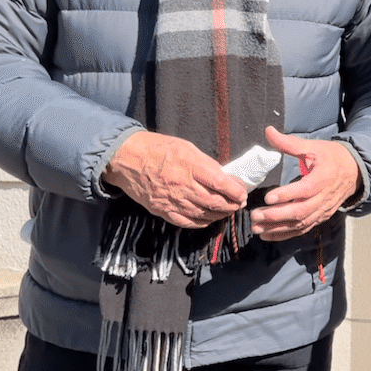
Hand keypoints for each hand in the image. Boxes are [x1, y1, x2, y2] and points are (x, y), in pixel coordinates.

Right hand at [103, 131, 247, 227]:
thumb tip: (224, 177)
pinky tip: (210, 218)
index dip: (235, 191)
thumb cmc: (158, 149)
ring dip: (220, 214)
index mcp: (189, 166)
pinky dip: (202, 222)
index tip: (243, 192)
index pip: (219, 183)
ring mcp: (171, 201)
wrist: (127, 159)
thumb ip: (206, 164)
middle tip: (239, 203)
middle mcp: (182, 186)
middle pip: (214, 202)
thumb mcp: (187, 148)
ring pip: (203, 214)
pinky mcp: (162, 211)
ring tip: (228, 210)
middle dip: (232, 205)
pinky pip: (187, 222)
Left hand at [250, 126, 361, 240]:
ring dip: (278, 228)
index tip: (268, 198)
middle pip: (300, 211)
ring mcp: (322, 209)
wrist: (354, 171)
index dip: (286, 195)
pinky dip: (285, 234)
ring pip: (300, 223)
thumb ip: (289, 143)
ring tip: (257, 228)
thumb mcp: (313, 146)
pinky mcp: (320, 217)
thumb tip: (269, 131)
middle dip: (276, 216)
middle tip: (255, 215)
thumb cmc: (332, 157)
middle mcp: (324, 197)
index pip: (304, 190)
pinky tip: (268, 235)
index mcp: (323, 178)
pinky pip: (302, 229)